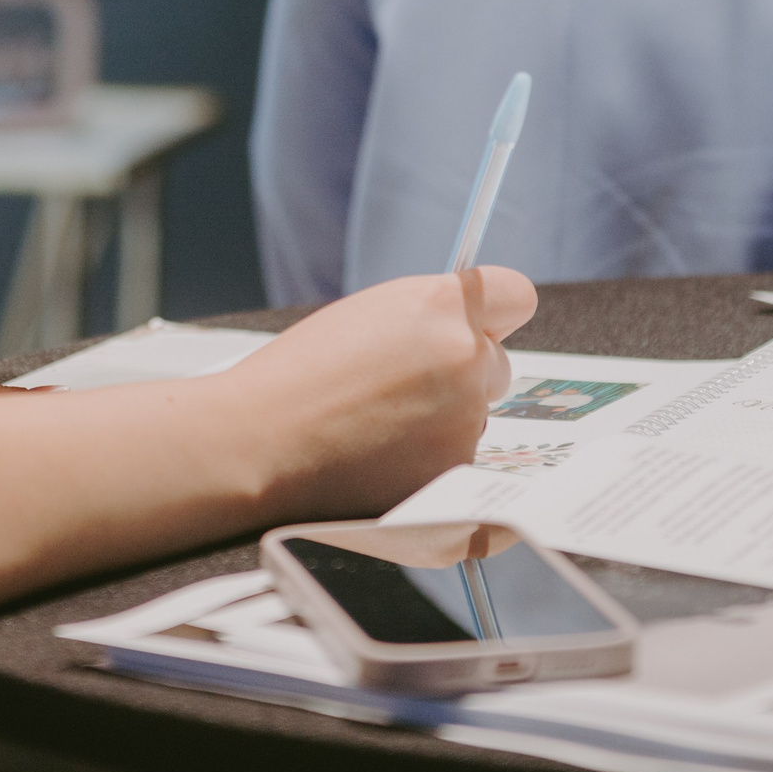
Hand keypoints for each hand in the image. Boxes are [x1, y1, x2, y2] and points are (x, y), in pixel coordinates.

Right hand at [226, 266, 536, 521]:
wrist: (256, 444)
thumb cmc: (298, 377)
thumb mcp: (367, 316)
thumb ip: (429, 317)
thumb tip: (474, 330)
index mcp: (441, 306)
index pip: (516, 295)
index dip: (495, 313)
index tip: (481, 326)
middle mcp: (465, 359)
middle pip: (496, 364)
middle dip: (463, 376)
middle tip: (399, 391)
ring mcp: (466, 422)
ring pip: (476, 419)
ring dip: (443, 424)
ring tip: (374, 430)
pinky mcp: (456, 477)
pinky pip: (462, 466)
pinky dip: (432, 468)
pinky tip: (383, 462)